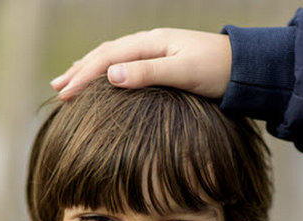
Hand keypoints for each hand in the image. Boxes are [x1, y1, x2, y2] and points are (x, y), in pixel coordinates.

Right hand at [51, 28, 230, 99]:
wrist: (246, 68)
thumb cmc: (218, 71)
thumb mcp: (184, 73)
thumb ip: (149, 74)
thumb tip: (111, 77)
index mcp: (151, 43)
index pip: (107, 58)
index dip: (84, 76)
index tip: (64, 95)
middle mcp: (149, 43)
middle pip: (104, 55)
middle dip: (79, 71)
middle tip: (56, 89)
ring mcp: (155, 51)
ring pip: (112, 58)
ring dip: (88, 69)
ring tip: (67, 82)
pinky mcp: (162, 62)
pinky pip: (125, 64)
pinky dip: (106, 72)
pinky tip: (103, 79)